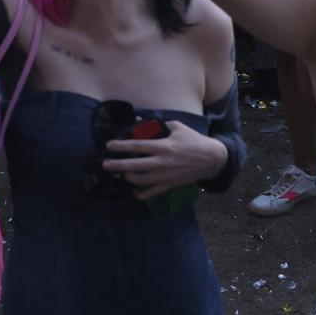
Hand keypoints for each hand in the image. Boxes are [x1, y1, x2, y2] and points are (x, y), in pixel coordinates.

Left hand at [101, 119, 226, 198]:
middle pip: (135, 165)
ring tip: (121, 173)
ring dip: (128, 177)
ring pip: (141, 181)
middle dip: (118, 165)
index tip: (108, 146)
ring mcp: (165, 176)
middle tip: (105, 165)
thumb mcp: (176, 127)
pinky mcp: (169, 185)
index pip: (138, 146)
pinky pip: (152, 192)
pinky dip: (141, 194)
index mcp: (163, 146)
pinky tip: (133, 190)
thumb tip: (137, 121)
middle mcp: (162, 162)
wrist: (210, 159)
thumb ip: (156, 124)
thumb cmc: (192, 140)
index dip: (121, 146)